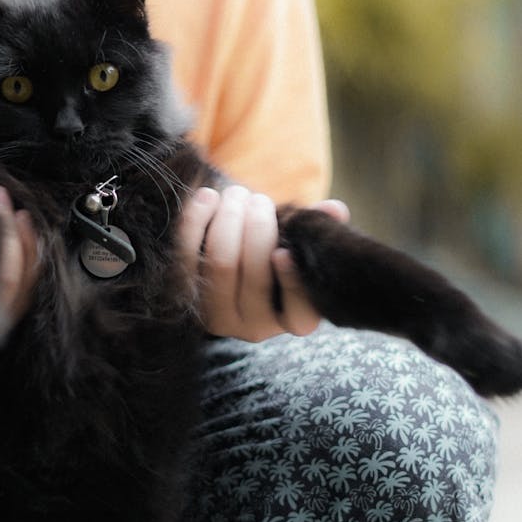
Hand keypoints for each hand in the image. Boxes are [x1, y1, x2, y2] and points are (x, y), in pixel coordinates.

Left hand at [179, 184, 348, 342]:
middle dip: (256, 229)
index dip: (291, 282)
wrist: (232, 261)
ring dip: (228, 220)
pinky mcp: (186, 296)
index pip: (300, 313)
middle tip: (258, 198)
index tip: (283, 250)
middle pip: (253, 278)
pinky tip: (207, 197)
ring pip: (220, 265)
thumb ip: (316, 229)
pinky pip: (185, 257)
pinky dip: (195, 222)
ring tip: (237, 193)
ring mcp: (217, 317)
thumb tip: (335, 209)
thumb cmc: (276, 250)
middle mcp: (255, 327)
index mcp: (294, 320)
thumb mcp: (299, 244)